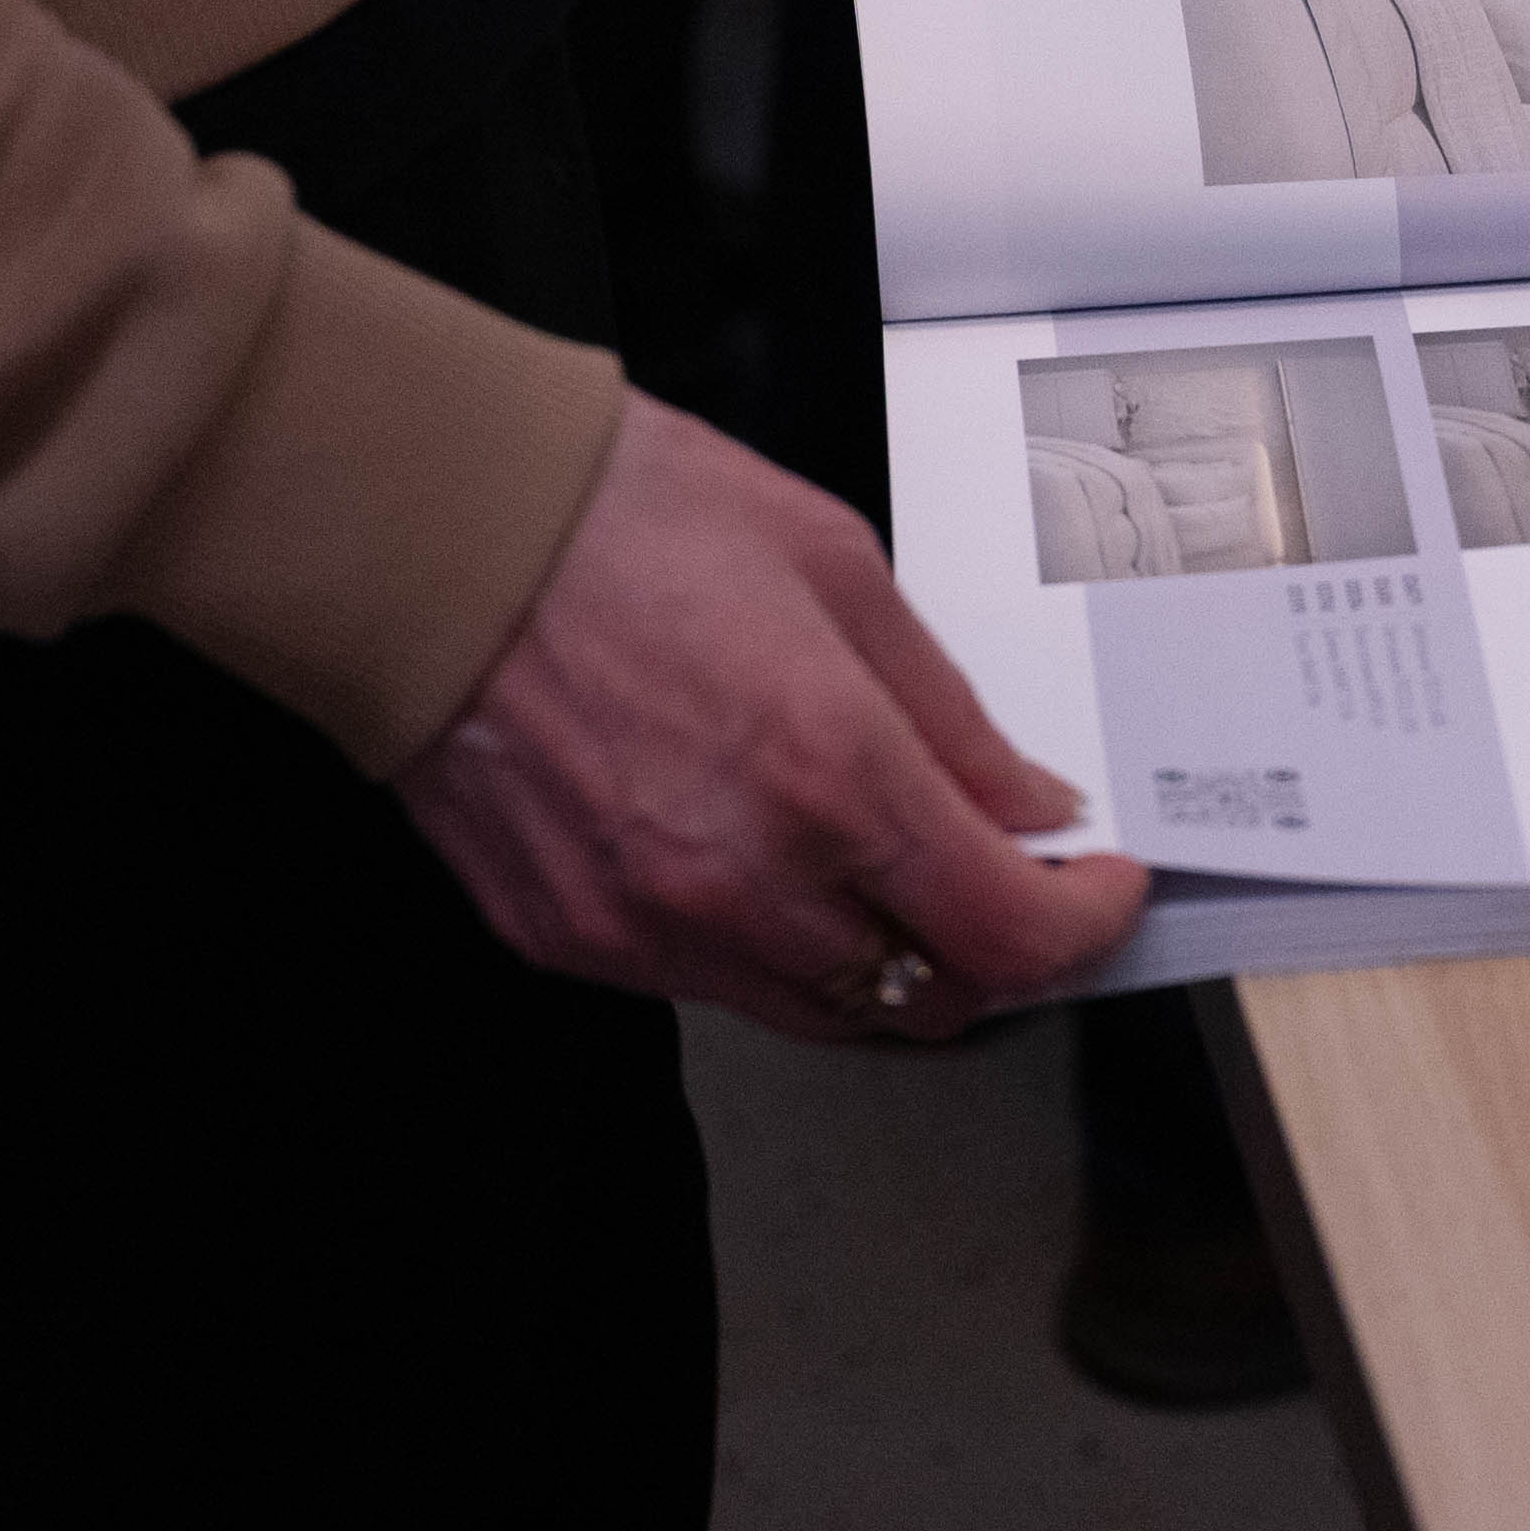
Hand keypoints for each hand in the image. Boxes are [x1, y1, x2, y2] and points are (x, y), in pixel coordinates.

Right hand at [401, 393, 1151, 1041]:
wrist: (431, 534)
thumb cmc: (615, 515)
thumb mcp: (834, 566)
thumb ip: (947, 712)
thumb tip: (1024, 803)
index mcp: (827, 773)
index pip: (1009, 934)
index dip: (1082, 927)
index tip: (1098, 890)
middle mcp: (744, 879)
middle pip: (930, 1001)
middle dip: (996, 953)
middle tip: (1009, 882)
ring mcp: (649, 926)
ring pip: (822, 1014)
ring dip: (886, 963)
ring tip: (889, 871)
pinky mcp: (571, 941)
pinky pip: (710, 986)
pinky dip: (769, 948)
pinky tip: (766, 864)